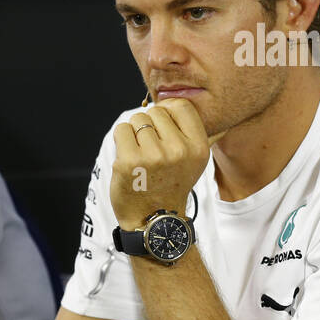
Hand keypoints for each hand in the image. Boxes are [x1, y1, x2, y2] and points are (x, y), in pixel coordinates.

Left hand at [110, 99, 216, 228]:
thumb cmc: (170, 185)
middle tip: (151, 150)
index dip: (168, 111)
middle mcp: (178, 150)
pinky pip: (121, 130)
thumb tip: (176, 100)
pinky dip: (121, 139)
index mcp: (198, 147)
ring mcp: (153, 156)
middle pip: (156, 112)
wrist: (154, 219)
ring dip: (134, 133)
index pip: (181, 105)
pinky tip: (128, 157)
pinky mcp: (129, 161)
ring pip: (137, 119)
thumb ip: (189, 131)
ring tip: (141, 155)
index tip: (163, 127)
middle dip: (149, 125)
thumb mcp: (194, 160)